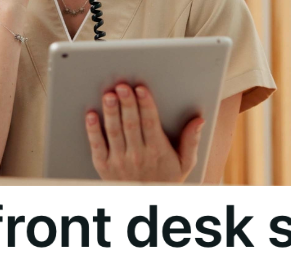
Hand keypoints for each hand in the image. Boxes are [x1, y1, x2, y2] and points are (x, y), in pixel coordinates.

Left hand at [85, 83, 204, 182]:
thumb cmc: (165, 180)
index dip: (146, 105)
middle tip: (122, 86)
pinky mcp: (103, 166)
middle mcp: (138, 156)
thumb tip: (199, 120)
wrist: (146, 203)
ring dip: (111, 112)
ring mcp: (119, 161)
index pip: (151, 123)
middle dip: (127, 104)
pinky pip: (97, 146)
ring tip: (108, 95)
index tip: (142, 89)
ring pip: (114, 132)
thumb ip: (191, 141)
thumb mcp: (185, 163)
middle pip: (131, 124)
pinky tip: (91, 115)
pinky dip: (93, 130)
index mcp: (157, 151)